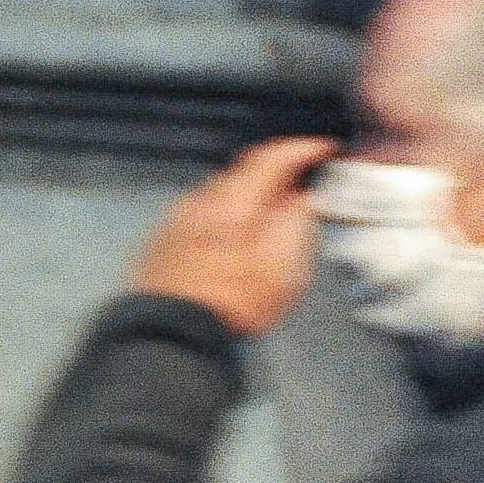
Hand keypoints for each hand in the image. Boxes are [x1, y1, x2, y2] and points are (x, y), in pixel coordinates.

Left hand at [128, 136, 336, 336]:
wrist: (168, 334)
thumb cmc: (230, 304)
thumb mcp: (284, 269)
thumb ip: (296, 224)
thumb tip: (304, 198)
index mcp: (232, 203)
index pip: (270, 157)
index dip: (302, 148)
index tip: (323, 150)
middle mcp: (198, 203)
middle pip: (242, 174)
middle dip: (274, 175)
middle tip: (300, 186)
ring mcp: (174, 221)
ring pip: (219, 195)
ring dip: (246, 199)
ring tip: (268, 221)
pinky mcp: (160, 241)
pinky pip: (200, 216)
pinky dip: (223, 218)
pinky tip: (233, 242)